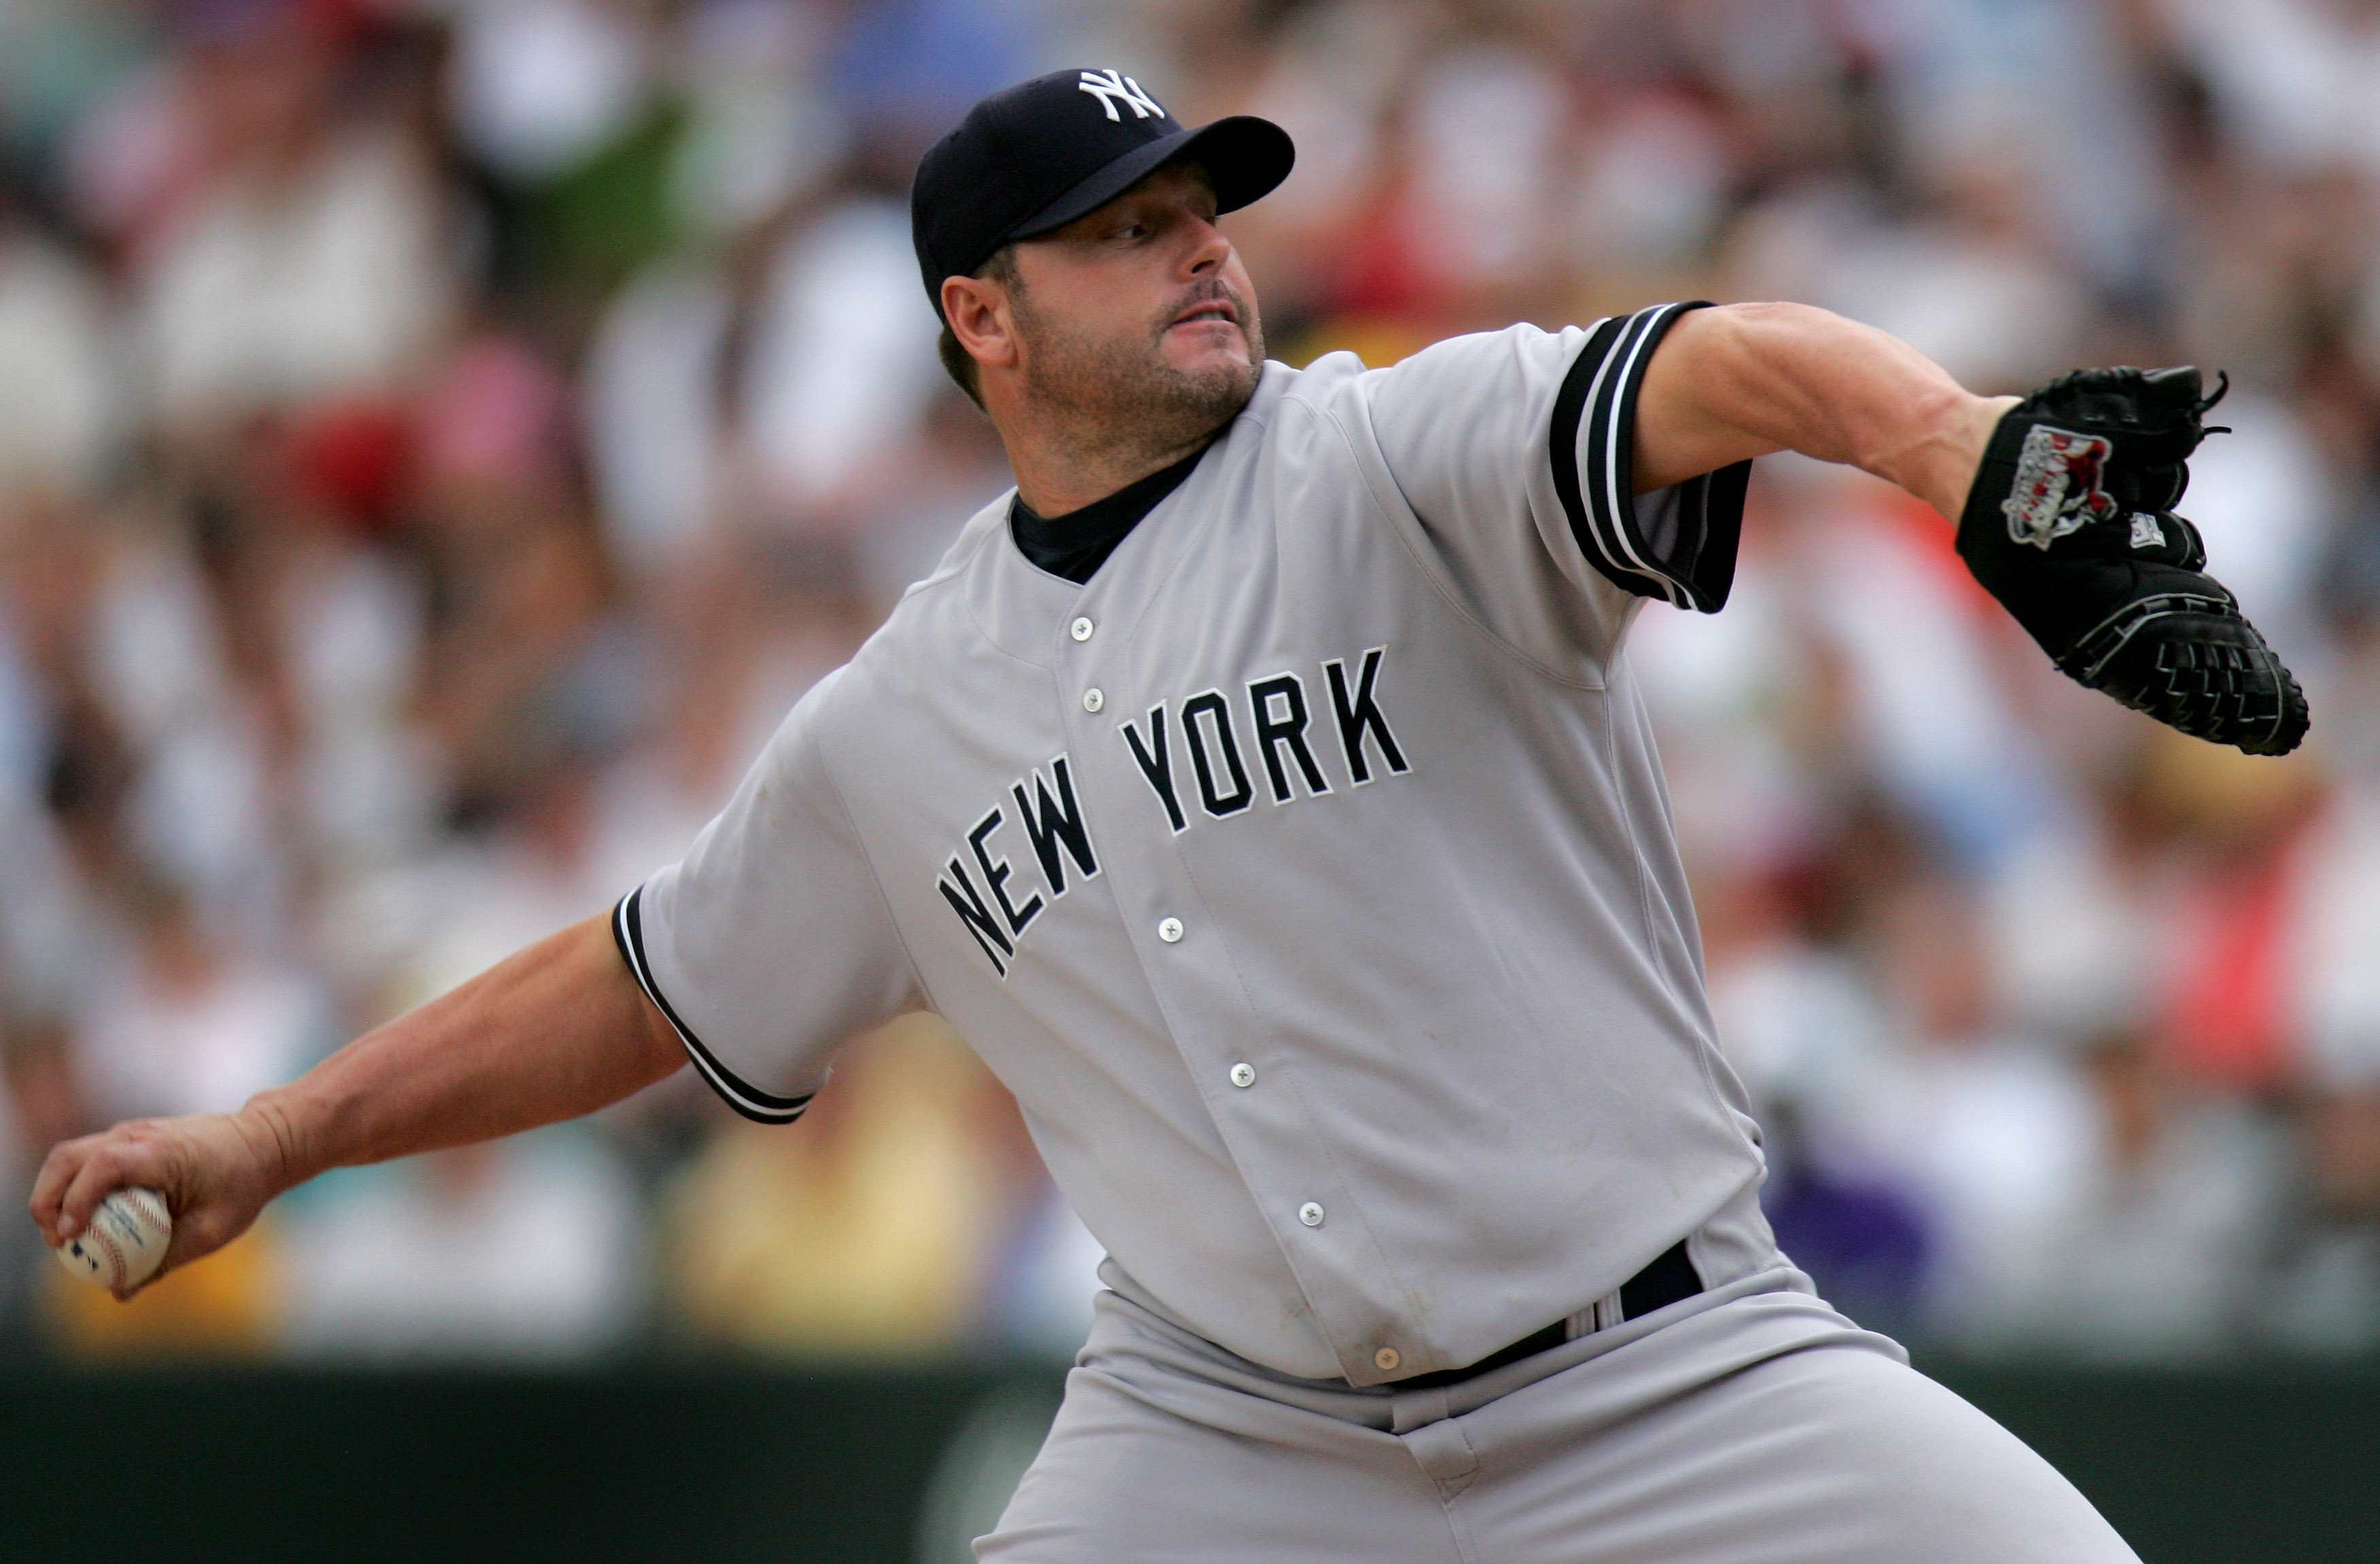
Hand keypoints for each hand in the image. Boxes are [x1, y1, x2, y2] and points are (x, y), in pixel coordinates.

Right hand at [29, 1107, 292, 1297]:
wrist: (263, 1142)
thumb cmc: (243, 1185)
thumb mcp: (213, 1230)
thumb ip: (166, 1261)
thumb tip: (119, 1293)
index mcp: (161, 1152)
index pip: (101, 1166)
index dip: (76, 1200)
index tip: (70, 1238)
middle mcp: (137, 1135)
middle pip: (67, 1158)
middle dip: (47, 1201)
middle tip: (58, 1244)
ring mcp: (129, 1132)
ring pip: (68, 1156)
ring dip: (54, 1194)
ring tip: (63, 1236)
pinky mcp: (127, 1139)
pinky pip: (85, 1160)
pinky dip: (72, 1188)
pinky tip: (83, 1222)